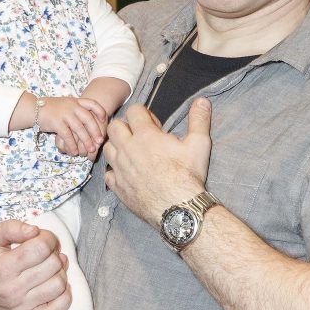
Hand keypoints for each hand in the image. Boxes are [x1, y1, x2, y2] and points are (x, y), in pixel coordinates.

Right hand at [0, 219, 70, 309]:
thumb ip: (11, 228)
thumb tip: (34, 231)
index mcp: (2, 267)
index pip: (41, 248)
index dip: (48, 238)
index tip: (43, 238)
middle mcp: (12, 290)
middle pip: (52, 265)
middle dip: (53, 253)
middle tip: (45, 252)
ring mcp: (20, 307)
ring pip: (58, 285)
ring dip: (59, 272)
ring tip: (49, 267)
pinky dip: (63, 297)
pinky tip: (54, 285)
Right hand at [39, 96, 106, 157]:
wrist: (33, 109)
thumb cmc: (51, 109)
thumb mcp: (66, 105)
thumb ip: (76, 110)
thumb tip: (89, 122)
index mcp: (75, 101)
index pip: (92, 104)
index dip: (100, 112)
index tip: (104, 120)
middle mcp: (71, 106)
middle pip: (88, 118)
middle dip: (95, 131)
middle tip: (99, 141)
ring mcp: (64, 114)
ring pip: (79, 129)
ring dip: (86, 141)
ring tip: (90, 150)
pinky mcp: (56, 122)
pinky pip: (67, 135)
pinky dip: (72, 145)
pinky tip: (74, 151)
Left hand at [103, 99, 211, 225]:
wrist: (177, 208)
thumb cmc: (188, 176)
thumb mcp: (199, 144)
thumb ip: (199, 120)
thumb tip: (202, 100)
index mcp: (145, 135)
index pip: (133, 110)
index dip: (143, 113)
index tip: (154, 125)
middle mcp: (127, 149)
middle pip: (114, 126)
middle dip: (125, 127)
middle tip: (140, 137)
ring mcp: (119, 168)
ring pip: (107, 148)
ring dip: (117, 147)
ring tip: (132, 154)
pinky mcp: (117, 186)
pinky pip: (107, 173)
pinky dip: (114, 171)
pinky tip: (127, 174)